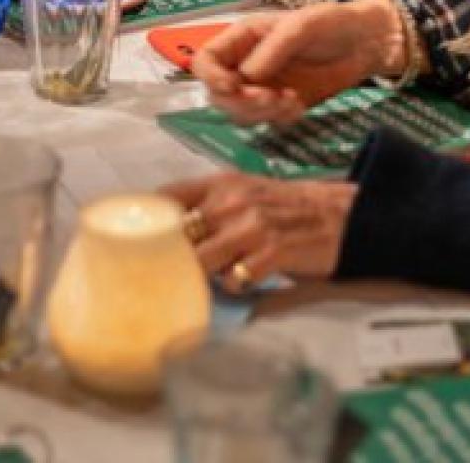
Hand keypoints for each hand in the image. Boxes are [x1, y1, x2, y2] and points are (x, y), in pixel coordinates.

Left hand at [162, 173, 354, 289]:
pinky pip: (234, 279)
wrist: (339, 214)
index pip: (166, 197)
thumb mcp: (244, 192)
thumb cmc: (286, 208)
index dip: (144, 221)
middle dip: (168, 257)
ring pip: (200, 260)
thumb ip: (207, 205)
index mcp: (221, 184)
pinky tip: (243, 280)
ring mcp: (252, 226)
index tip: (129, 239)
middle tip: (164, 273)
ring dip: (200, 275)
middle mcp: (232, 201)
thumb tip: (165, 230)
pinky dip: (233, 285)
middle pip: (177, 234)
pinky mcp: (272, 251)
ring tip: (210, 278)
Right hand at [193, 0, 405, 125]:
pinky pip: (266, 121)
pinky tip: (299, 105)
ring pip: (240, 112)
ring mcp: (263, 86)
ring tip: (290, 100)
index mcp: (242, 38)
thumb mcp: (302, 26)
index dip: (211, 78)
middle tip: (270, 98)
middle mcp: (246, 63)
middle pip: (218, 94)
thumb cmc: (332, 23)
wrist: (367, 43)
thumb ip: (272, 50)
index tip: (234, 87)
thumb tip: (246, 76)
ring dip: (261, 113)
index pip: (204, 61)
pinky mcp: (281, 104)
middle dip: (241, 101)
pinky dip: (279, 118)